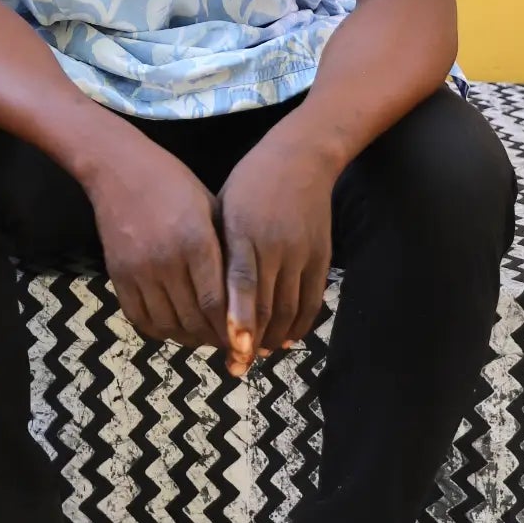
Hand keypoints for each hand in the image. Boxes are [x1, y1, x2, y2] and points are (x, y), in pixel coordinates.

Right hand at [83, 129, 228, 351]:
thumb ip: (226, 251)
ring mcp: (139, 270)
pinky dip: (160, 330)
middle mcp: (167, 260)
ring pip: (168, 325)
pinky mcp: (118, 275)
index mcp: (196, 241)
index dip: (232, 329)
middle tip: (228, 342)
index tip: (244, 339)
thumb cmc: (173, 184)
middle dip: (214, 338)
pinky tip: (174, 326)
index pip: (217, 303)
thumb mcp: (210, 209)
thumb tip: (246, 296)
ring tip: (203, 335)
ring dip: (189, 337)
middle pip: (194, 320)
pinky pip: (140, 319)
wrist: (118, 169)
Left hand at [216, 113, 335, 373]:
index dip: (236, 321)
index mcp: (244, 231)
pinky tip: (284, 339)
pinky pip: (312, 301)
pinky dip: (298, 325)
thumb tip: (202, 292)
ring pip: (289, 309)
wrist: (302, 157)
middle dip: (250, 341)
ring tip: (254, 356)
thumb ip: (217, 249)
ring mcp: (302, 253)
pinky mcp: (321, 257)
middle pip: (266, 306)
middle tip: (234, 365)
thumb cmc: (250, 182)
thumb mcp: (225, 208)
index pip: (240, 285)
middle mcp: (275, 245)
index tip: (230, 349)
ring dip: (272, 338)